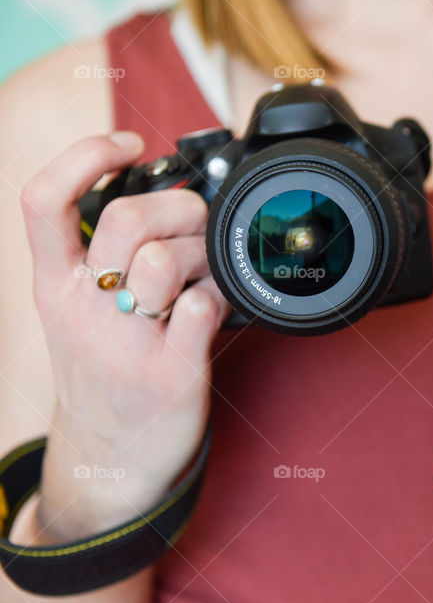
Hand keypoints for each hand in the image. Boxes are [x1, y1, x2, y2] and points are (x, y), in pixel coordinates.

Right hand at [19, 133, 228, 541]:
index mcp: (54, 286)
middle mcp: (83, 310)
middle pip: (122, 219)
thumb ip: (101, 256)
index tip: (127, 141)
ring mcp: (126, 344)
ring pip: (162, 259)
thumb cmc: (104, 371)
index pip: (42, 200)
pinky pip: (203, 308)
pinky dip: (220, 293)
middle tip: (193, 223)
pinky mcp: (171, 373)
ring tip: (203, 271)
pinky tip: (216, 304)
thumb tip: (162, 195)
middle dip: (175, 205)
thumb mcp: (77, 312)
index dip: (83, 154)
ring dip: (199, 252)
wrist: (111, 461)